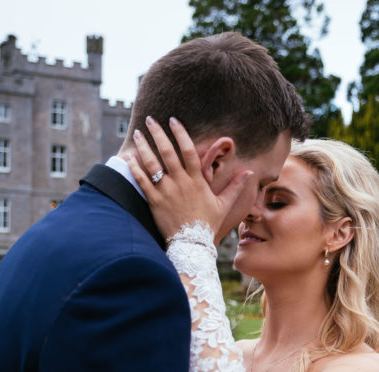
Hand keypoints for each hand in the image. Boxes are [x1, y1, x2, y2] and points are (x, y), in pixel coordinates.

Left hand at [126, 116, 254, 243]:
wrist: (191, 244)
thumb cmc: (207, 224)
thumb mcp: (224, 205)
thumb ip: (235, 187)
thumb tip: (250, 172)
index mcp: (196, 181)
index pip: (188, 151)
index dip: (180, 133)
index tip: (173, 120)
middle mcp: (180, 183)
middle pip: (167, 152)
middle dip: (157, 133)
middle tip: (150, 119)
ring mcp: (166, 191)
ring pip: (152, 164)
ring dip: (143, 146)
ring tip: (137, 133)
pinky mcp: (154, 201)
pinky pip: (141, 180)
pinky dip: (134, 167)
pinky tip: (128, 156)